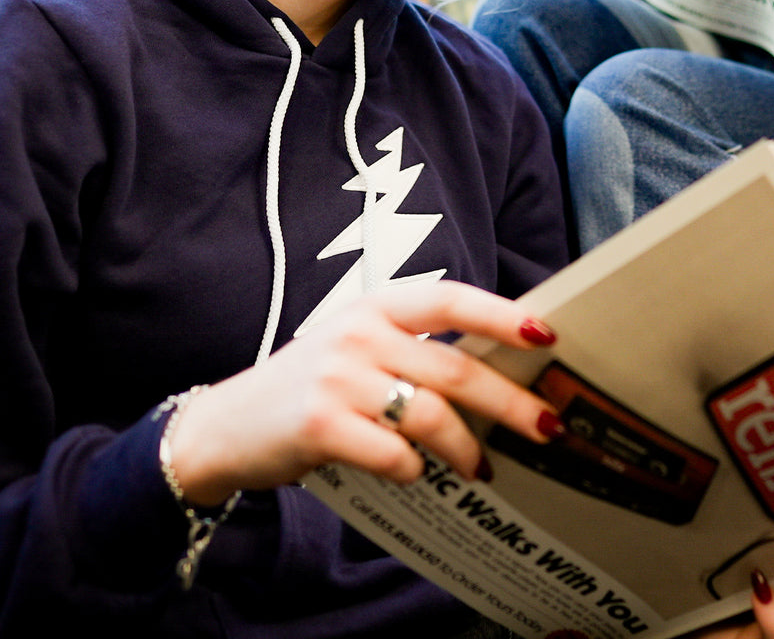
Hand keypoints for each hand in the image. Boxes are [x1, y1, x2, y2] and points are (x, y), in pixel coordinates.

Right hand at [166, 281, 561, 505]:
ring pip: (431, 416)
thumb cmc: (310, 387)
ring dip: (466, 449)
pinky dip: (414, 471)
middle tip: (548, 427)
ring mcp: (338, 378)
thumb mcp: (358, 348)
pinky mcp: (320, 424)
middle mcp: (358, 334)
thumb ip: (412, 351)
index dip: (501, 315)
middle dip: (509, 402)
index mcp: (375, 307)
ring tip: (482, 468)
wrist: (225, 427)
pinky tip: (415, 474)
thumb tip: (496, 375)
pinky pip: (394, 455)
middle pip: (454, 368)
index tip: (545, 336)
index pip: (450, 299)